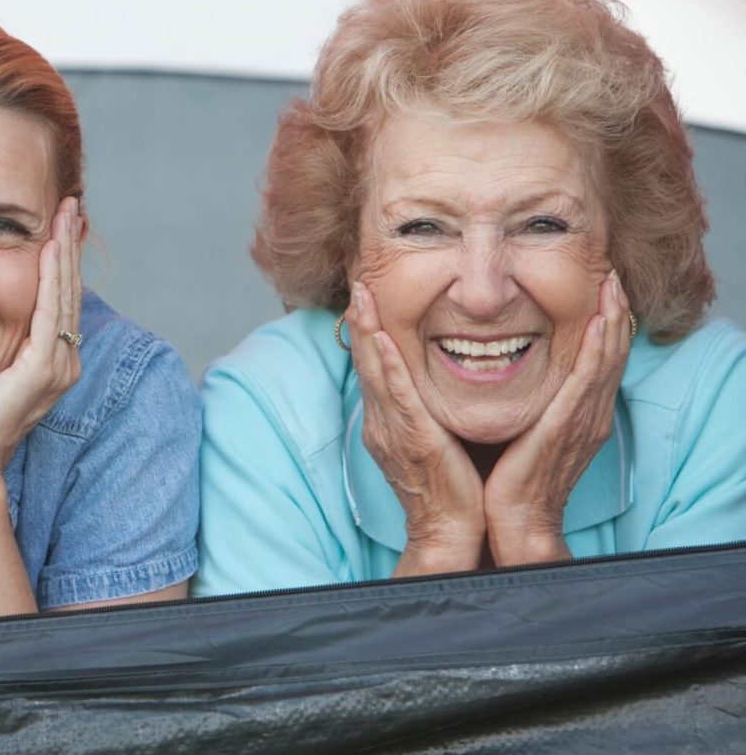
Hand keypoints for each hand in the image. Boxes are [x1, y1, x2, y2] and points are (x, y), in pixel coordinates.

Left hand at [0, 197, 83, 467]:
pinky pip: (52, 312)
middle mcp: (62, 362)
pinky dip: (52, 278)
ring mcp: (57, 367)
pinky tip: (49, 248)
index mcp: (48, 361)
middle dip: (69, 246)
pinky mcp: (42, 370)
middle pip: (69, 291)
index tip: (53, 222)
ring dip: (66, 252)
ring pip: (65, 296)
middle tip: (68, 205)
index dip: (58, 259)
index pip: (57, 298)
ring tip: (65, 215)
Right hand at [346, 283, 484, 572]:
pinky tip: (382, 337)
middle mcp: (383, 421)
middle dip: (360, 319)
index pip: (376, 365)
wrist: (451, 533)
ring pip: (375, 369)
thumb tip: (441, 385)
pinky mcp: (411, 438)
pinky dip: (387, 363)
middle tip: (359, 279)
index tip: (368, 294)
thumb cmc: (454, 490)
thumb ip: (431, 412)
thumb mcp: (436, 441)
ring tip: (362, 294)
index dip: (369, 329)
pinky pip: (395, 394)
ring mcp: (392, 429)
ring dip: (366, 330)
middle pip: (366, 360)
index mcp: (389, 421)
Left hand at [484, 271, 630, 563]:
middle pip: (610, 353)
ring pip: (606, 360)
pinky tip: (599, 322)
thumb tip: (501, 374)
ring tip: (610, 284)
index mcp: (577, 415)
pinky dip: (598, 349)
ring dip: (611, 319)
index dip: (603, 324)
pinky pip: (589, 380)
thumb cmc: (510, 479)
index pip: (598, 360)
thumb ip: (525, 404)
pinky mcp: (568, 427)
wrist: (514, 521)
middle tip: (611, 274)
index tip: (599, 288)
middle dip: (614, 312)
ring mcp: (583, 421)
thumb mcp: (522, 431)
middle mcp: (588, 415)